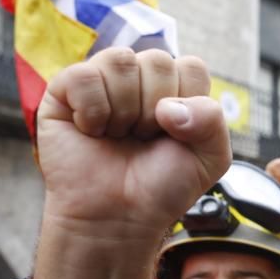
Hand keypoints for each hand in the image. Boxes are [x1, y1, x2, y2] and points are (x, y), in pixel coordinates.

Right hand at [25, 48, 230, 278]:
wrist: (118, 217)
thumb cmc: (162, 187)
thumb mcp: (210, 159)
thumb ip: (213, 120)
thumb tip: (168, 106)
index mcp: (176, 88)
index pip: (191, 66)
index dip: (188, 104)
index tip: (176, 135)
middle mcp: (140, 78)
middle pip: (158, 61)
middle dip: (155, 111)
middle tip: (143, 139)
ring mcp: (103, 81)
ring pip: (121, 61)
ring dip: (124, 111)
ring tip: (118, 136)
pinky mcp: (66, 89)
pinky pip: (84, 76)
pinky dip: (92, 111)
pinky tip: (92, 132)